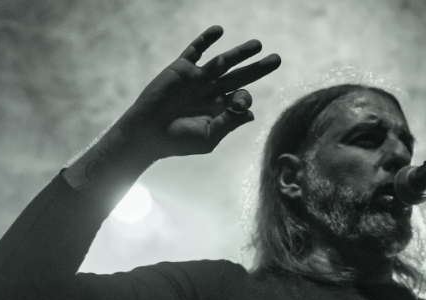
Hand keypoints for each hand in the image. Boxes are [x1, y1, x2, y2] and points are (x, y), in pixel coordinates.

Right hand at [121, 26, 280, 157]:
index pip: (242, 97)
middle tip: (277, 59)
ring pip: (223, 61)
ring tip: (258, 45)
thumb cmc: (178, 141)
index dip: (245, 98)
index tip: (237, 105)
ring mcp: (198, 79)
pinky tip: (219, 31)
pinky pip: (196, 50)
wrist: (148, 132)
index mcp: (221, 109)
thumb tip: (251, 113)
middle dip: (259, 68)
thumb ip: (229, 124)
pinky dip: (206, 40)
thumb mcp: (209, 137)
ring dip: (240, 52)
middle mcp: (212, 91)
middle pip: (241, 76)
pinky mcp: (181, 69)